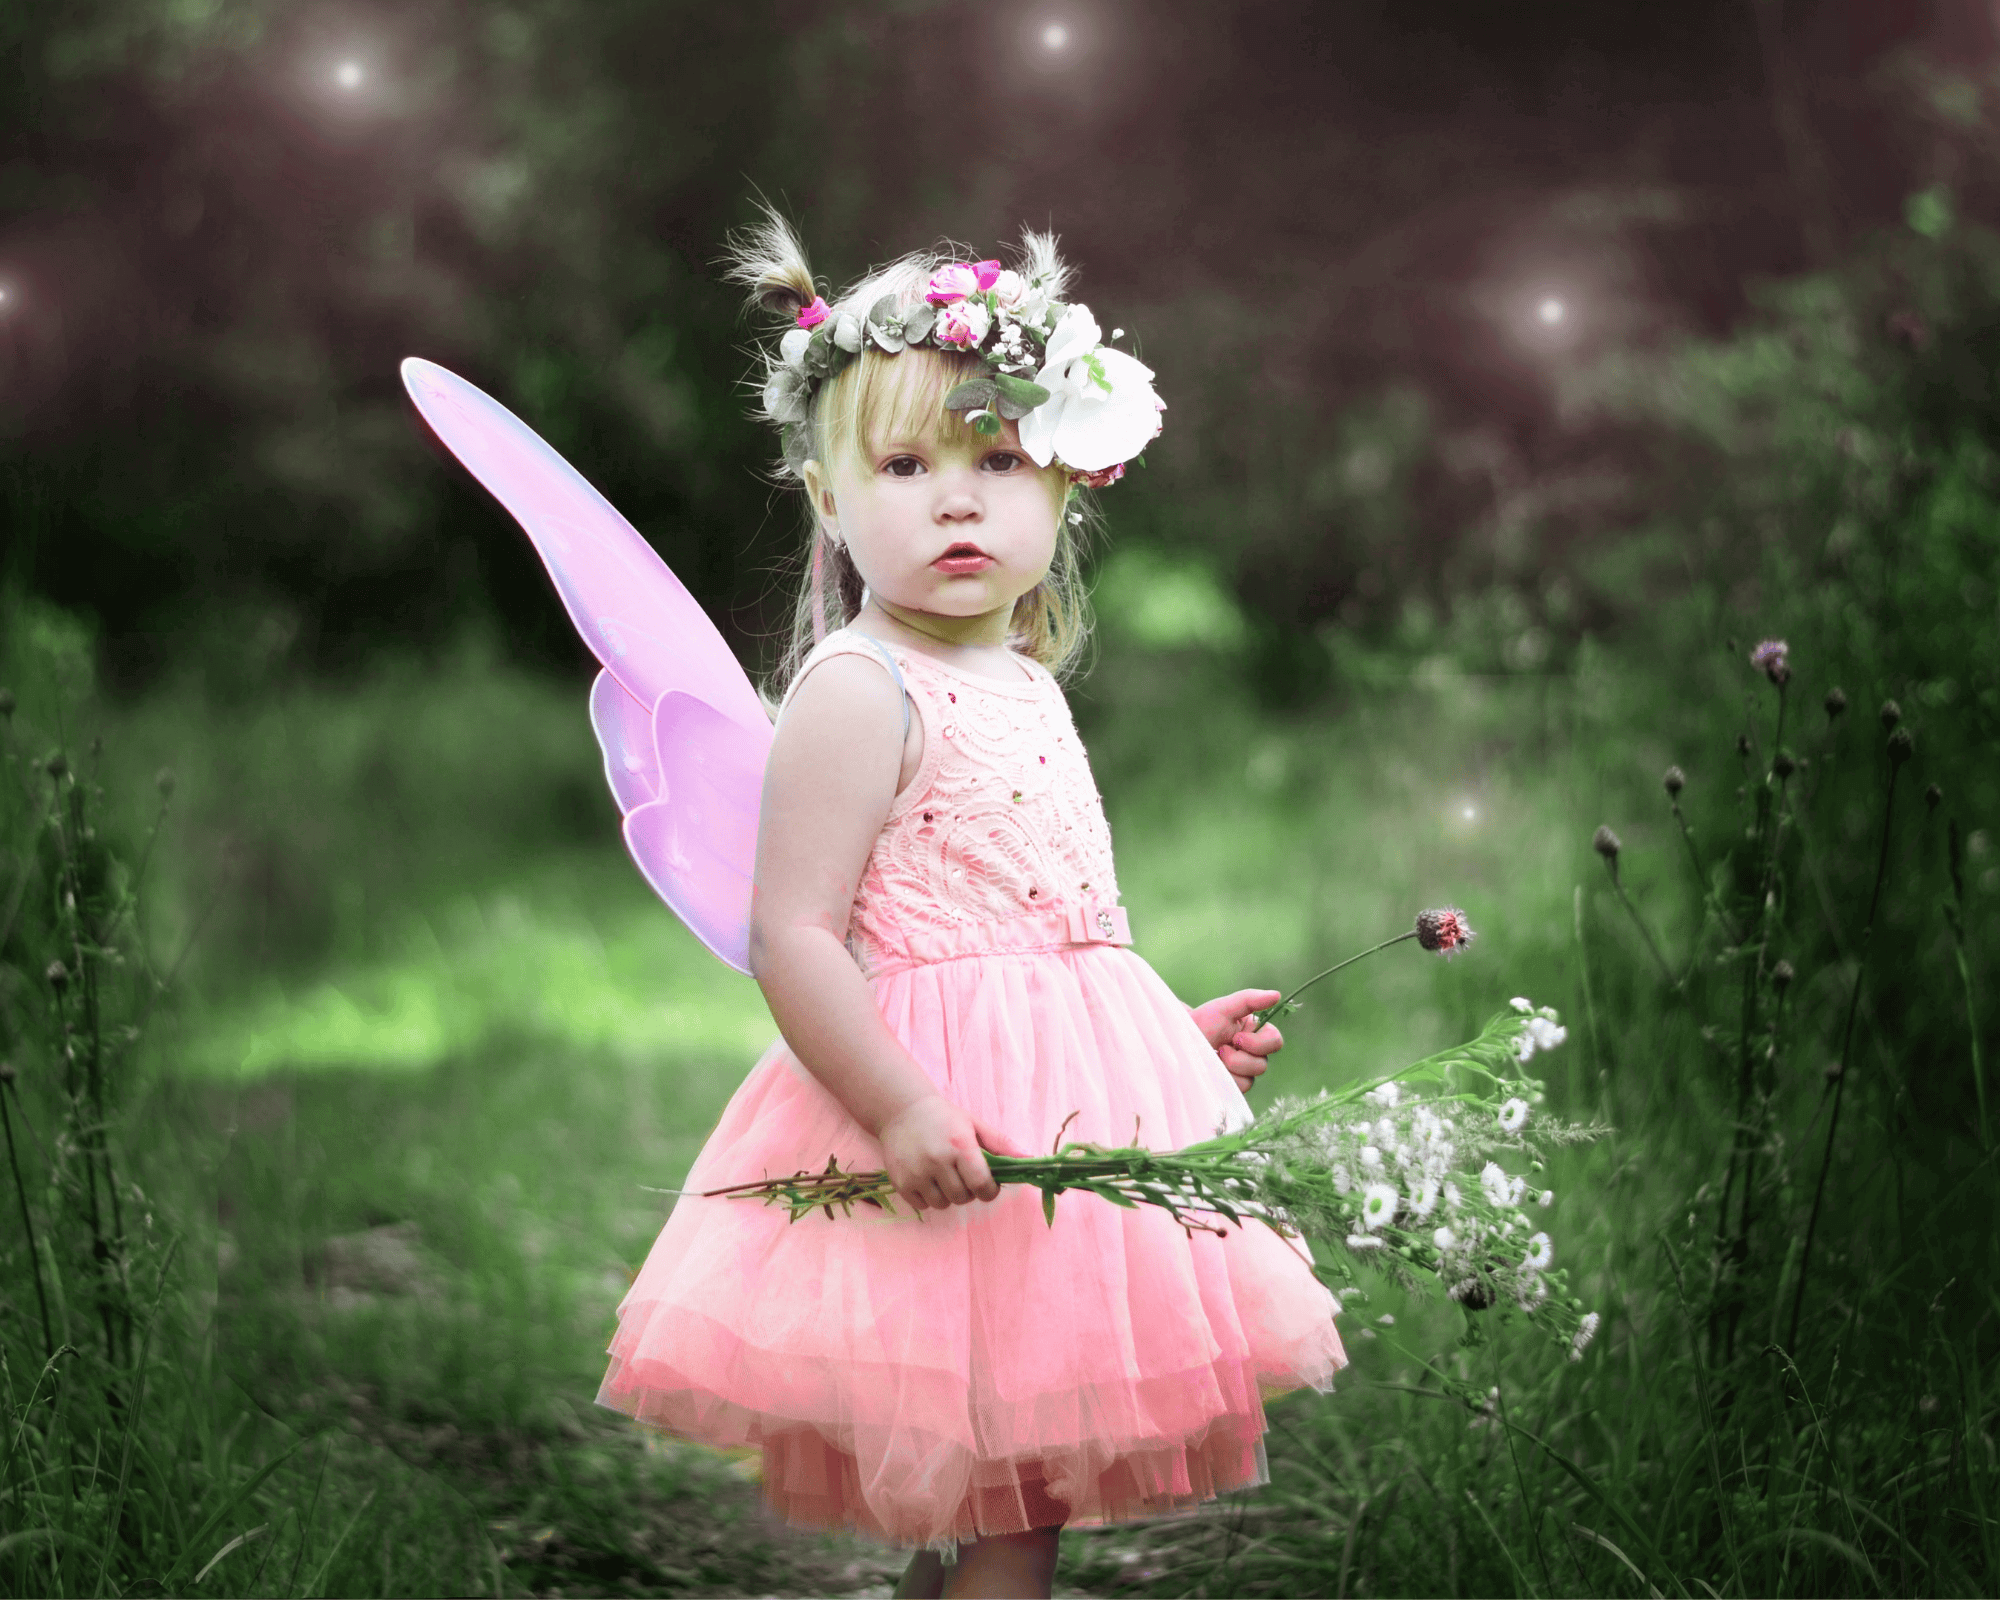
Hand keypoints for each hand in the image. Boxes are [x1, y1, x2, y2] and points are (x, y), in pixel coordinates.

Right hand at [876, 1095, 1026, 1212]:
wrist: (902, 1110)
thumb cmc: (944, 1118)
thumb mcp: (974, 1125)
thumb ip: (1002, 1144)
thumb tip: (1029, 1160)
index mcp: (960, 1145)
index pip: (982, 1185)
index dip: (989, 1191)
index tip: (988, 1185)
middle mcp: (937, 1160)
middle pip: (963, 1198)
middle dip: (968, 1191)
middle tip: (962, 1175)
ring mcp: (917, 1173)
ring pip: (943, 1204)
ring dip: (948, 1195)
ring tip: (944, 1175)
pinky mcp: (901, 1182)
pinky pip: (923, 1206)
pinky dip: (928, 1198)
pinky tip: (927, 1178)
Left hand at [1189, 989, 1285, 1095]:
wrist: (1180, 1040)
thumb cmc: (1202, 1021)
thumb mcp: (1224, 1007)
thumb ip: (1250, 1000)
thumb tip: (1277, 995)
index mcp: (1255, 1033)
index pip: (1275, 1042)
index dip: (1259, 1043)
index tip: (1237, 1037)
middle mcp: (1253, 1053)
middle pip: (1263, 1064)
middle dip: (1239, 1058)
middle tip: (1222, 1048)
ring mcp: (1243, 1071)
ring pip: (1250, 1079)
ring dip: (1230, 1067)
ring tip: (1215, 1057)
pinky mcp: (1233, 1085)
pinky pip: (1238, 1088)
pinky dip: (1225, 1078)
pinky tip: (1214, 1069)